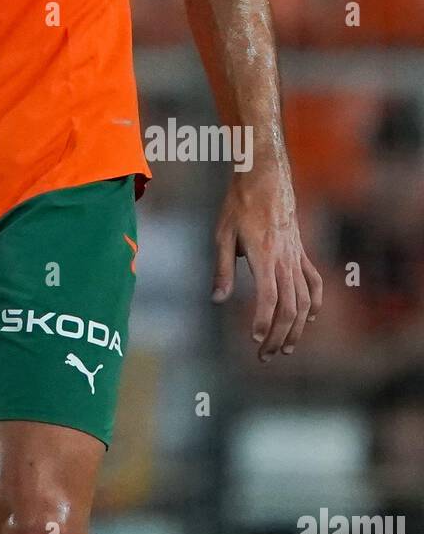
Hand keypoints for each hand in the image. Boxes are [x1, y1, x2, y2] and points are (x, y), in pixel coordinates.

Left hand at [211, 170, 322, 360]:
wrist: (265, 177)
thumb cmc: (239, 203)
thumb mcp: (222, 234)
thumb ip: (223, 269)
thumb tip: (218, 299)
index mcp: (264, 257)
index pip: (268, 299)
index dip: (264, 323)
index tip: (256, 341)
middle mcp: (285, 260)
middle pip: (289, 307)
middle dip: (278, 336)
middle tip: (266, 356)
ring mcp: (296, 257)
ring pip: (305, 300)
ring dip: (296, 328)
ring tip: (286, 347)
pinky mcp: (301, 252)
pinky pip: (314, 281)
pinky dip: (315, 303)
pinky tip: (310, 319)